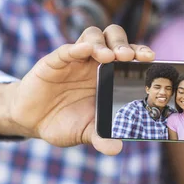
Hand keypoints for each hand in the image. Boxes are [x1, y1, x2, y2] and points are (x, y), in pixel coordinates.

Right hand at [0, 25, 154, 154]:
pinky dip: (77, 48)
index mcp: (109, 74)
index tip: (150, 58)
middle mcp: (95, 61)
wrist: (32, 121)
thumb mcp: (85, 131)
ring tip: (109, 57)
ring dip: (102, 43)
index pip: (129, 54)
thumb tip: (116, 148)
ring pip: (93, 35)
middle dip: (124, 43)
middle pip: (114, 38)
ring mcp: (75, 59)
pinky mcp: (55, 61)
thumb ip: (100, 137)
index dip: (140, 52)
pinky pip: (67, 49)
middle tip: (129, 57)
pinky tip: (85, 51)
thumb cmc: (64, 122)